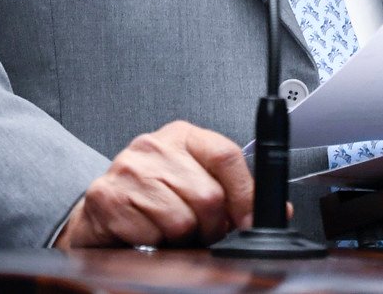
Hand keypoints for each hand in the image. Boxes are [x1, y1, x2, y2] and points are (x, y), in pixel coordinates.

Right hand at [55, 121, 255, 248]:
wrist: (102, 211)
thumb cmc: (151, 197)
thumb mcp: (193, 183)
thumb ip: (233, 193)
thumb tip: (280, 210)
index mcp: (181, 137)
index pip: (226, 155)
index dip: (246, 194)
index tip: (248, 221)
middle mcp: (154, 146)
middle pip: (208, 195)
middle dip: (211, 226)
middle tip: (200, 232)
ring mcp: (129, 169)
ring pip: (182, 219)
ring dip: (181, 237)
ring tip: (169, 231)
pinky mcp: (108, 197)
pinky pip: (151, 234)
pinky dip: (154, 244)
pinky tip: (146, 233)